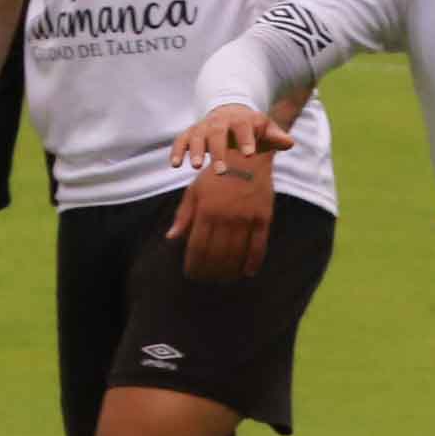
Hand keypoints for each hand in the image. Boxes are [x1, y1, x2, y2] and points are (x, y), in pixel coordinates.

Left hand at [168, 107, 280, 280]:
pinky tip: (246, 272)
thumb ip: (184, 215)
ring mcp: (246, 218)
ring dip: (228, 270)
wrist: (248, 156)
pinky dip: (252, 262)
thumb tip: (171, 238)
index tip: (191, 274)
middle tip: (206, 279)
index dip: (193, 264)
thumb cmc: (216, 175)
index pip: (197, 246)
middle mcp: (226, 216)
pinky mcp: (263, 218)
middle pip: (216, 254)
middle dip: (209, 271)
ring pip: (236, 253)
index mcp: (206, 210)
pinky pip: (258, 246)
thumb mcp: (195, 191)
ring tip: (223, 279)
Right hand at [170, 100, 289, 178]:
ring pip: (197, 136)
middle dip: (218, 151)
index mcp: (241, 120)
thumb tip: (290, 142)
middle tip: (221, 171)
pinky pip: (181, 139)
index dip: (246, 139)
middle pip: (218, 133)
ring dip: (194, 151)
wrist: (231, 112)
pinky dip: (177, 150)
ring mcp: (204, 126)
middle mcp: (220, 122)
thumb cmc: (252, 128)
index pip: (243, 127)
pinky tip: (175, 165)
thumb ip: (275, 136)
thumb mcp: (265, 129)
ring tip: (195, 167)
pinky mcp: (191, 132)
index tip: (248, 154)